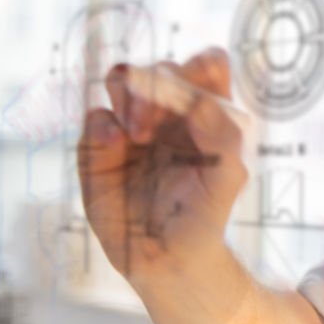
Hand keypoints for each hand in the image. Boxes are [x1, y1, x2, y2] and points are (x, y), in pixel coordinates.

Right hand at [77, 48, 248, 286]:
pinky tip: (117, 142)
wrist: (168, 257)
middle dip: (160, 86)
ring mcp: (132, 123)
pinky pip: (95, 117)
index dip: (199, 69)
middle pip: (162, 68)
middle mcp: (170, 110)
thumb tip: (199, 104)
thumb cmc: (205, 211)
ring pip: (124, 80)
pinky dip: (104, 124)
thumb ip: (223, 136)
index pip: (206, 65)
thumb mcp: (228, 177)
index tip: (195, 99)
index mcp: (208, 110)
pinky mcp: (100, 145)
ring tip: (140, 133)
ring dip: (131, 95)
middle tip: (159, 125)